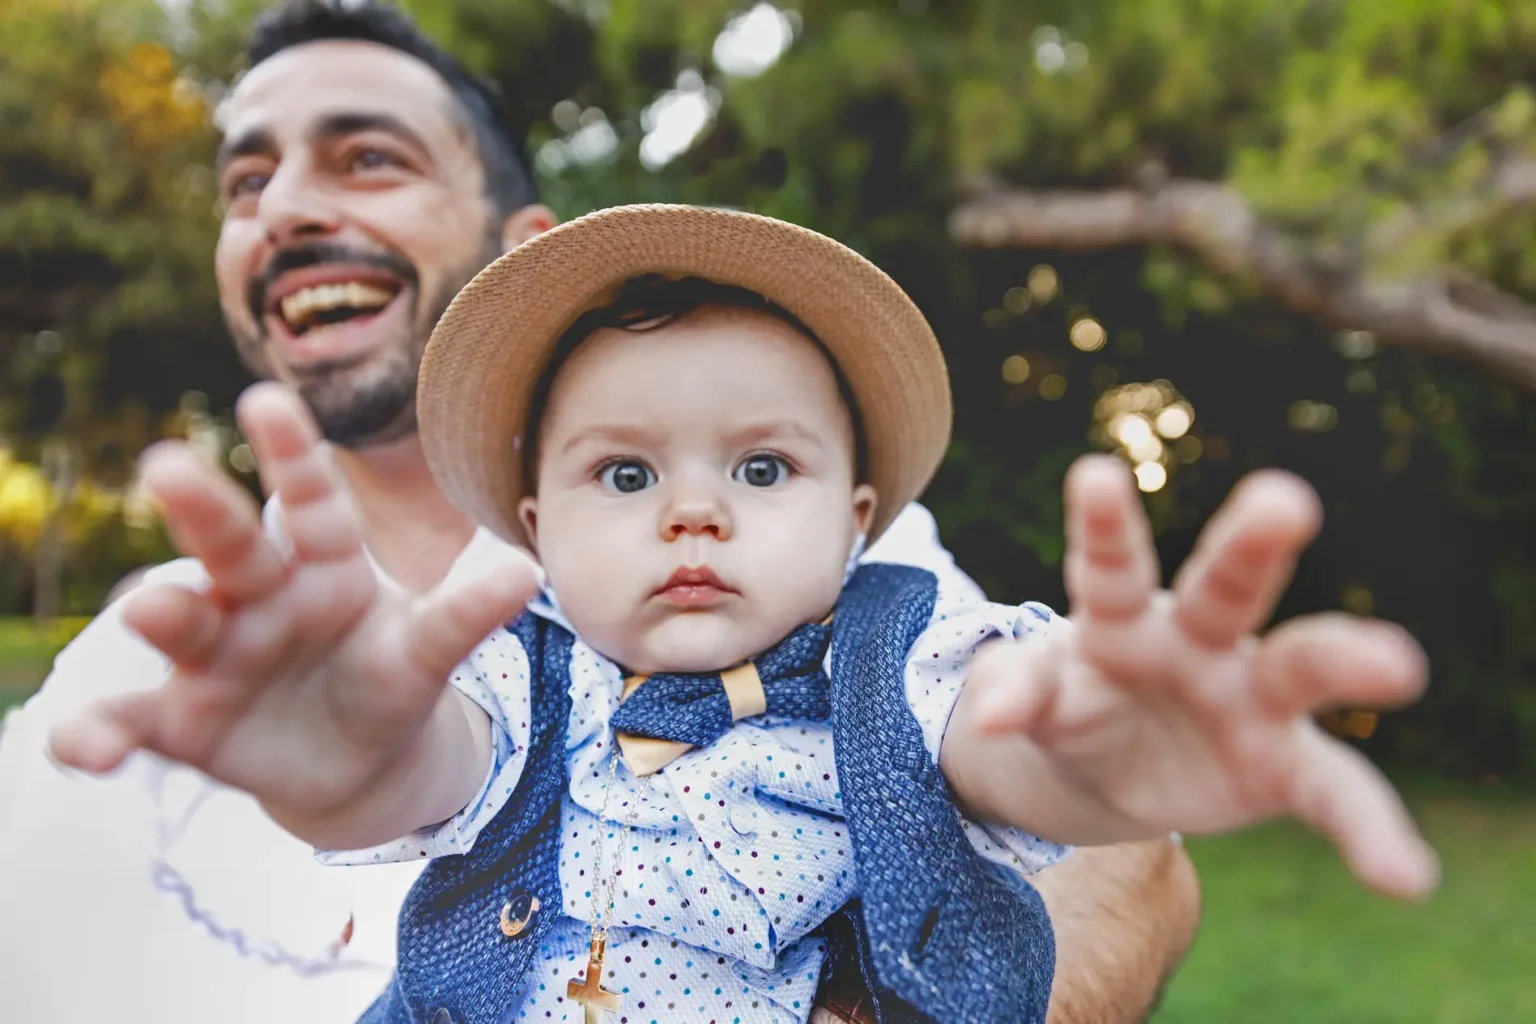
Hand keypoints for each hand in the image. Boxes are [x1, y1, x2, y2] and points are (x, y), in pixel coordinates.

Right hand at [48, 384, 538, 836]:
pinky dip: (99, 733)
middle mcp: (257, 596)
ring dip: (157, 612)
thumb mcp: (428, 651)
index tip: (266, 399)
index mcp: (323, 563)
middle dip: (202, 508)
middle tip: (165, 463)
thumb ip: (463, 614)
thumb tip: (524, 571)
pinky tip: (79, 747)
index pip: (309, 498)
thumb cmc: (389, 677)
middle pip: (229, 544)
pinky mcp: (185, 723)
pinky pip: (133, 723)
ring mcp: (216, 656)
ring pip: (176, 623)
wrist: (358, 761)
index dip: (291, 452)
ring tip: (150, 611)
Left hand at [951, 455, 1436, 897]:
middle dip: (1252, 543)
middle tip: (1284, 500)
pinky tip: (1405, 875)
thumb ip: (1015, 691)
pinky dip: (1371, 830)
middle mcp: (1197, 639)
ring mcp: (1249, 698)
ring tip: (1399, 663)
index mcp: (1120, 616)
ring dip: (1347, 660)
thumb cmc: (1069, 702)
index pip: (1108, 566)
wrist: (1105, 768)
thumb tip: (990, 720)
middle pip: (1225, 584)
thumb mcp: (1031, 695)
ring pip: (1302, 666)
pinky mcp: (1282, 766)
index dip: (1100, 524)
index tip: (1092, 475)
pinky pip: (1334, 795)